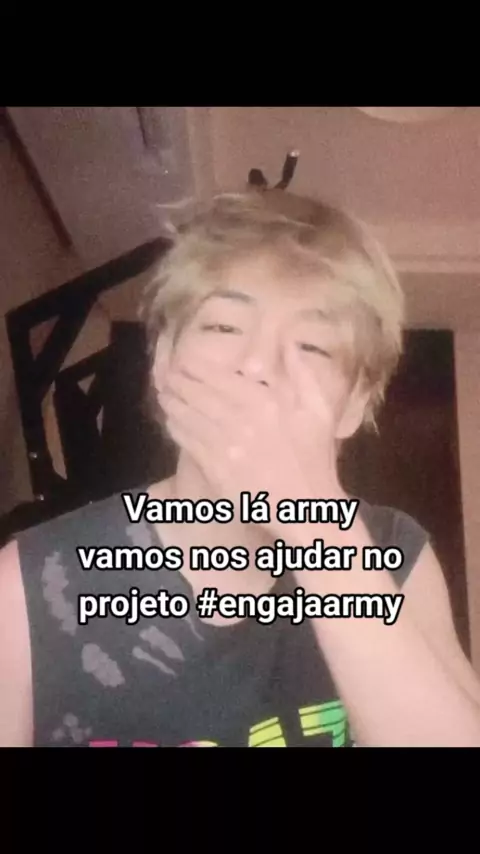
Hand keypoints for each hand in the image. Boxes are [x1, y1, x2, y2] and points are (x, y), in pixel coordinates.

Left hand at [158, 343, 342, 530]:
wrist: (306, 504)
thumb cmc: (315, 457)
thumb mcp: (319, 410)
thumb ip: (302, 374)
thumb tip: (289, 343)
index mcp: (265, 401)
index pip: (218, 377)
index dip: (195, 367)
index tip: (184, 360)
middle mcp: (241, 419)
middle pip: (197, 393)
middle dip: (178, 381)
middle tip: (167, 375)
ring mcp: (225, 445)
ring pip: (187, 416)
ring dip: (171, 402)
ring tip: (164, 394)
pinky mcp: (215, 468)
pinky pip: (187, 441)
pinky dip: (176, 427)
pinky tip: (171, 420)